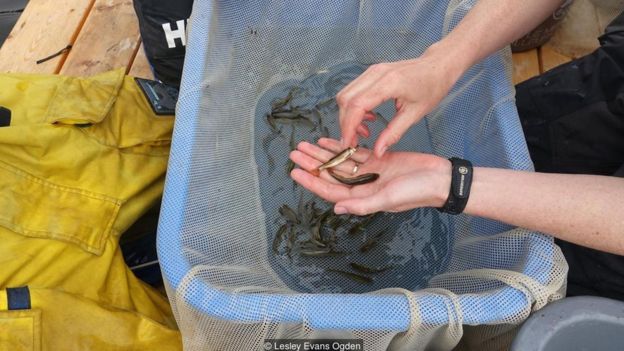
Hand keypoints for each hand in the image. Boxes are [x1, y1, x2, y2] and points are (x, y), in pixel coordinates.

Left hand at [289, 138, 451, 214]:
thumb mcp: (388, 199)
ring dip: (323, 154)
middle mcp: (363, 186)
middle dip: (312, 164)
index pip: (330, 190)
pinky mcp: (378, 161)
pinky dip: (340, 147)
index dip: (312, 181)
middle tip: (294, 153)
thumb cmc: (416, 191)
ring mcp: (370, 173)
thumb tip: (337, 209)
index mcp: (362, 198)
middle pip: (331, 175)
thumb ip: (362, 204)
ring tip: (304, 145)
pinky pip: (354, 154)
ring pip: (340, 162)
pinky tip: (327, 141)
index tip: (295, 172)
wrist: (439, 179)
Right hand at [336, 45, 462, 157]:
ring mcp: (372, 71)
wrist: (438, 66)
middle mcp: (376, 73)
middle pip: (345, 99)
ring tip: (364, 131)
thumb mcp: (415, 114)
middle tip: (354, 142)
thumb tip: (377, 151)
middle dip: (345, 123)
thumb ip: (393, 133)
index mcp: (389, 83)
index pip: (357, 105)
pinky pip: (353, 90)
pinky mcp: (371, 72)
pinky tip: (368, 118)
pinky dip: (354, 107)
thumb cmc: (432, 87)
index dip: (348, 127)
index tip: (347, 144)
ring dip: (348, 115)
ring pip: (346, 94)